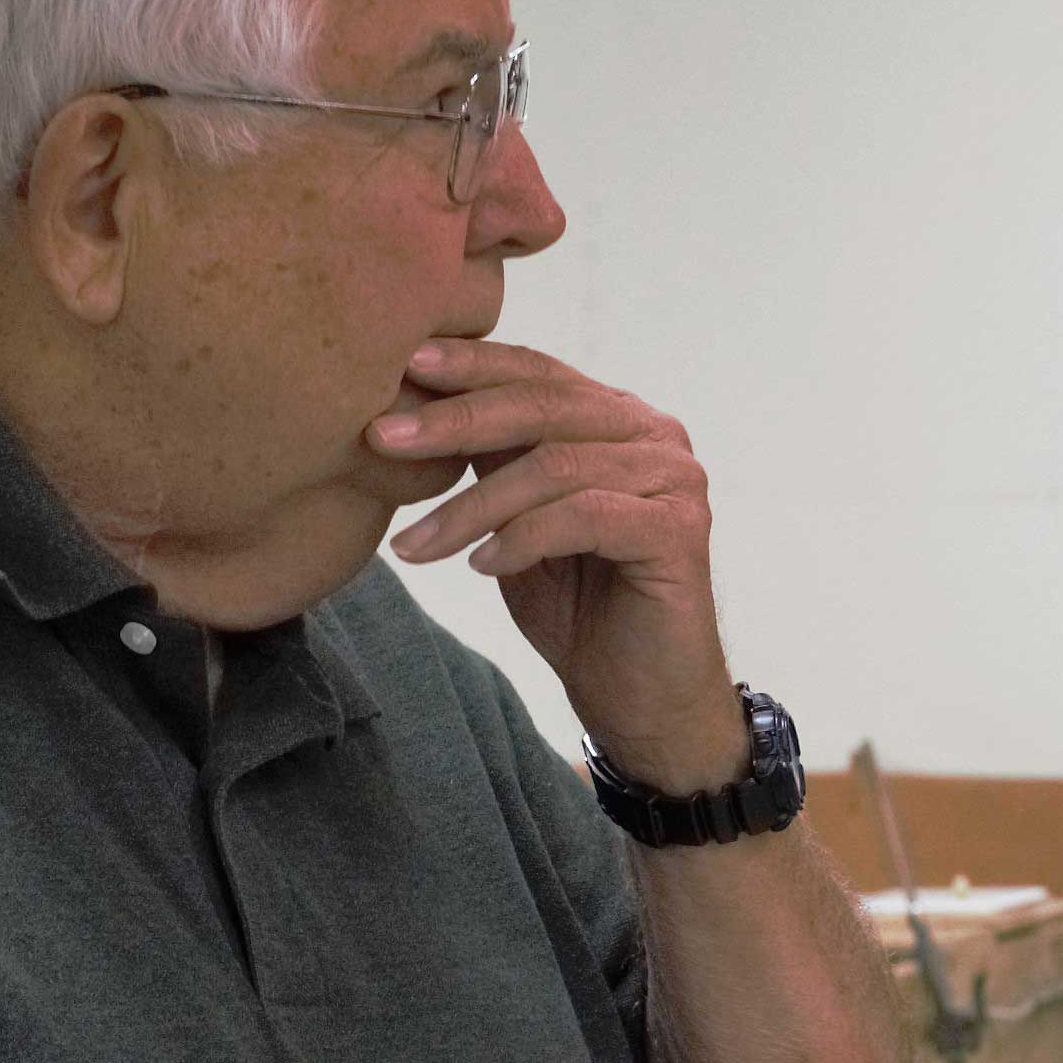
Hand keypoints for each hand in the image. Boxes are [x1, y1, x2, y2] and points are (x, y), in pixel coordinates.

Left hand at [375, 336, 744, 791]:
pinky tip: (482, 568)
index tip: (401, 368)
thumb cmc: (577, 606)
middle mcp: (657, 436)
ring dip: (471, 506)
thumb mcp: (516, 518)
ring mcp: (676, 482)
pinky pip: (585, 518)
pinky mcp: (682, 533)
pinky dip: (523, 539)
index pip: (538, 372)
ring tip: (415, 545)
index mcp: (619, 418)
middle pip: (545, 405)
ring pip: (556, 466)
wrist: (640, 698)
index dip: (470, 364)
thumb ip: (492, 461)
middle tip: (381, 439)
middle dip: (454, 420)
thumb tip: (413, 403)